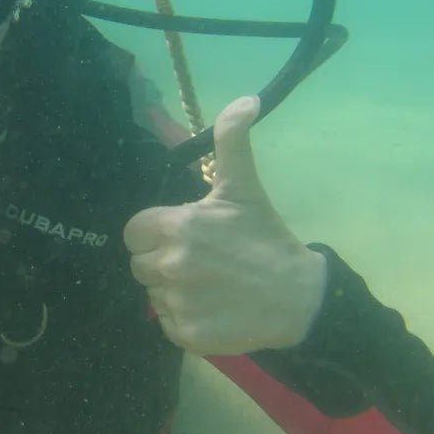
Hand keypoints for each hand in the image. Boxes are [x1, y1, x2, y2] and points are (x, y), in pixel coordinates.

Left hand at [124, 96, 326, 355]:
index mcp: (176, 226)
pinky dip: (184, 319)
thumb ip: (233, 140)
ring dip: (174, 290)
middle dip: (162, 261)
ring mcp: (177, 302)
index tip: (181, 235)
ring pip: (153, 294)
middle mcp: (170, 264)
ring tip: (209, 284)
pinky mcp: (186, 334)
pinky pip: (167, 323)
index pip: (133, 232)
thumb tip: (246, 99)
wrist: (300, 297)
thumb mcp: (244, 186)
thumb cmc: (266, 238)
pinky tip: (212, 308)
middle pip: (140, 264)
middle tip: (200, 260)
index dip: (153, 234)